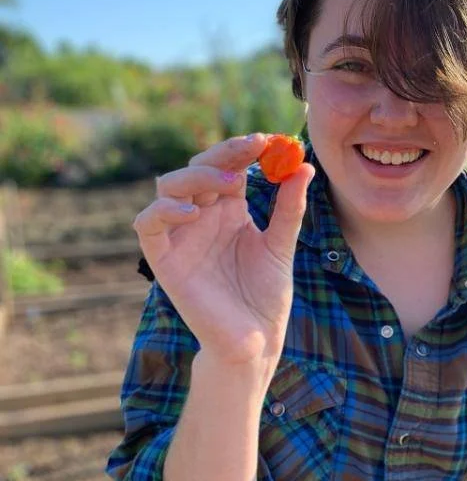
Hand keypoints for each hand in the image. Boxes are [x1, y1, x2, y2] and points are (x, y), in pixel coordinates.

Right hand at [132, 133, 314, 366]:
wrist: (254, 340)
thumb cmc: (266, 296)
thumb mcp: (280, 246)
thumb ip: (288, 208)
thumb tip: (304, 167)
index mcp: (228, 210)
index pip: (227, 167)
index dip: (241, 150)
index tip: (266, 140)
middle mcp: (201, 217)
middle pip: (197, 169)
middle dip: (222, 154)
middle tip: (250, 149)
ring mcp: (181, 236)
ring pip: (168, 187)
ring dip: (195, 175)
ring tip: (229, 181)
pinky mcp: (164, 260)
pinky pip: (148, 225)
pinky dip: (164, 211)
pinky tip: (193, 211)